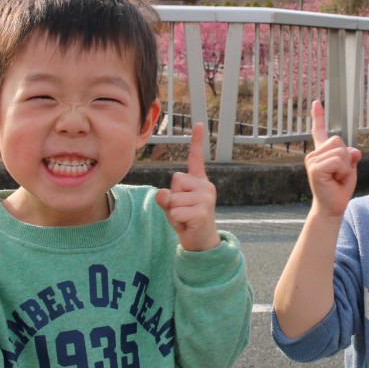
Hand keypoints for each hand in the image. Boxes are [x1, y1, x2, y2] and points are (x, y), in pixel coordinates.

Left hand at [156, 122, 220, 251]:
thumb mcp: (172, 206)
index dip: (197, 141)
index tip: (199, 124)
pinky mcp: (202, 212)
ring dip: (173, 212)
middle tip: (183, 210)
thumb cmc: (186, 220)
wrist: (201, 243)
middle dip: (173, 197)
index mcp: (199, 182)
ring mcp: (206, 199)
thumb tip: (162, 194)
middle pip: (175, 180)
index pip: (196, 159)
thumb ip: (165, 197)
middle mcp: (205, 187)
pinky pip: (176, 211)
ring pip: (174, 198)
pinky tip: (187, 225)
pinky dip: (176, 220)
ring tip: (185, 218)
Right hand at [306, 100, 360, 218]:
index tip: (316, 102)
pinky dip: (343, 171)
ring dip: (346, 166)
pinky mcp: (315, 168)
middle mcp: (314, 154)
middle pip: (339, 141)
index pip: (319, 131)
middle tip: (340, 174)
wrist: (333, 207)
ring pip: (340, 151)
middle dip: (347, 157)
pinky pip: (338, 161)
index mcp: (321, 152)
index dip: (318, 116)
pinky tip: (334, 180)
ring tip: (337, 177)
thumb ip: (351, 156)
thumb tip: (354, 151)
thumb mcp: (350, 168)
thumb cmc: (340, 189)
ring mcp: (312, 160)